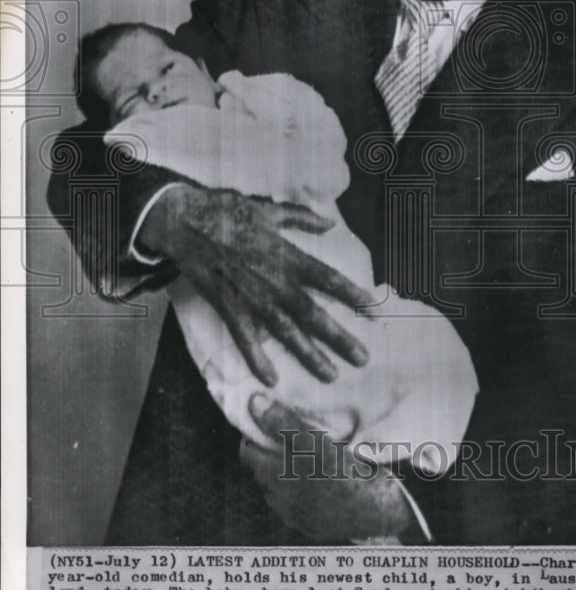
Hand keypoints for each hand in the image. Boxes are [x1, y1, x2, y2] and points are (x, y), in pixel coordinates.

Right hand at [138, 184, 371, 384]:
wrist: (186, 222)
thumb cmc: (229, 211)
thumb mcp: (271, 209)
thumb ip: (303, 218)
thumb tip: (330, 222)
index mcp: (288, 256)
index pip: (328, 279)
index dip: (353, 295)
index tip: (374, 310)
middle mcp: (276, 281)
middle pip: (314, 314)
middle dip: (340, 338)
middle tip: (363, 358)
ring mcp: (252, 298)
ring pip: (287, 332)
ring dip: (310, 355)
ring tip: (331, 375)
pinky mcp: (229, 308)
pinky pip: (246, 339)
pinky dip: (257, 359)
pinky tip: (271, 379)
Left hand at [240, 396, 417, 541]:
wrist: (380, 509)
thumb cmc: (346, 470)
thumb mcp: (314, 440)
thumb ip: (282, 422)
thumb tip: (253, 402)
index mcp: (274, 478)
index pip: (247, 453)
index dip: (255, 434)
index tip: (268, 420)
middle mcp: (279, 502)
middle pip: (262, 472)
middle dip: (271, 453)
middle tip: (290, 433)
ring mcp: (296, 518)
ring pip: (281, 490)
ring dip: (288, 473)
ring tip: (308, 455)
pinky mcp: (314, 528)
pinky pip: (300, 505)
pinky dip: (305, 491)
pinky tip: (322, 479)